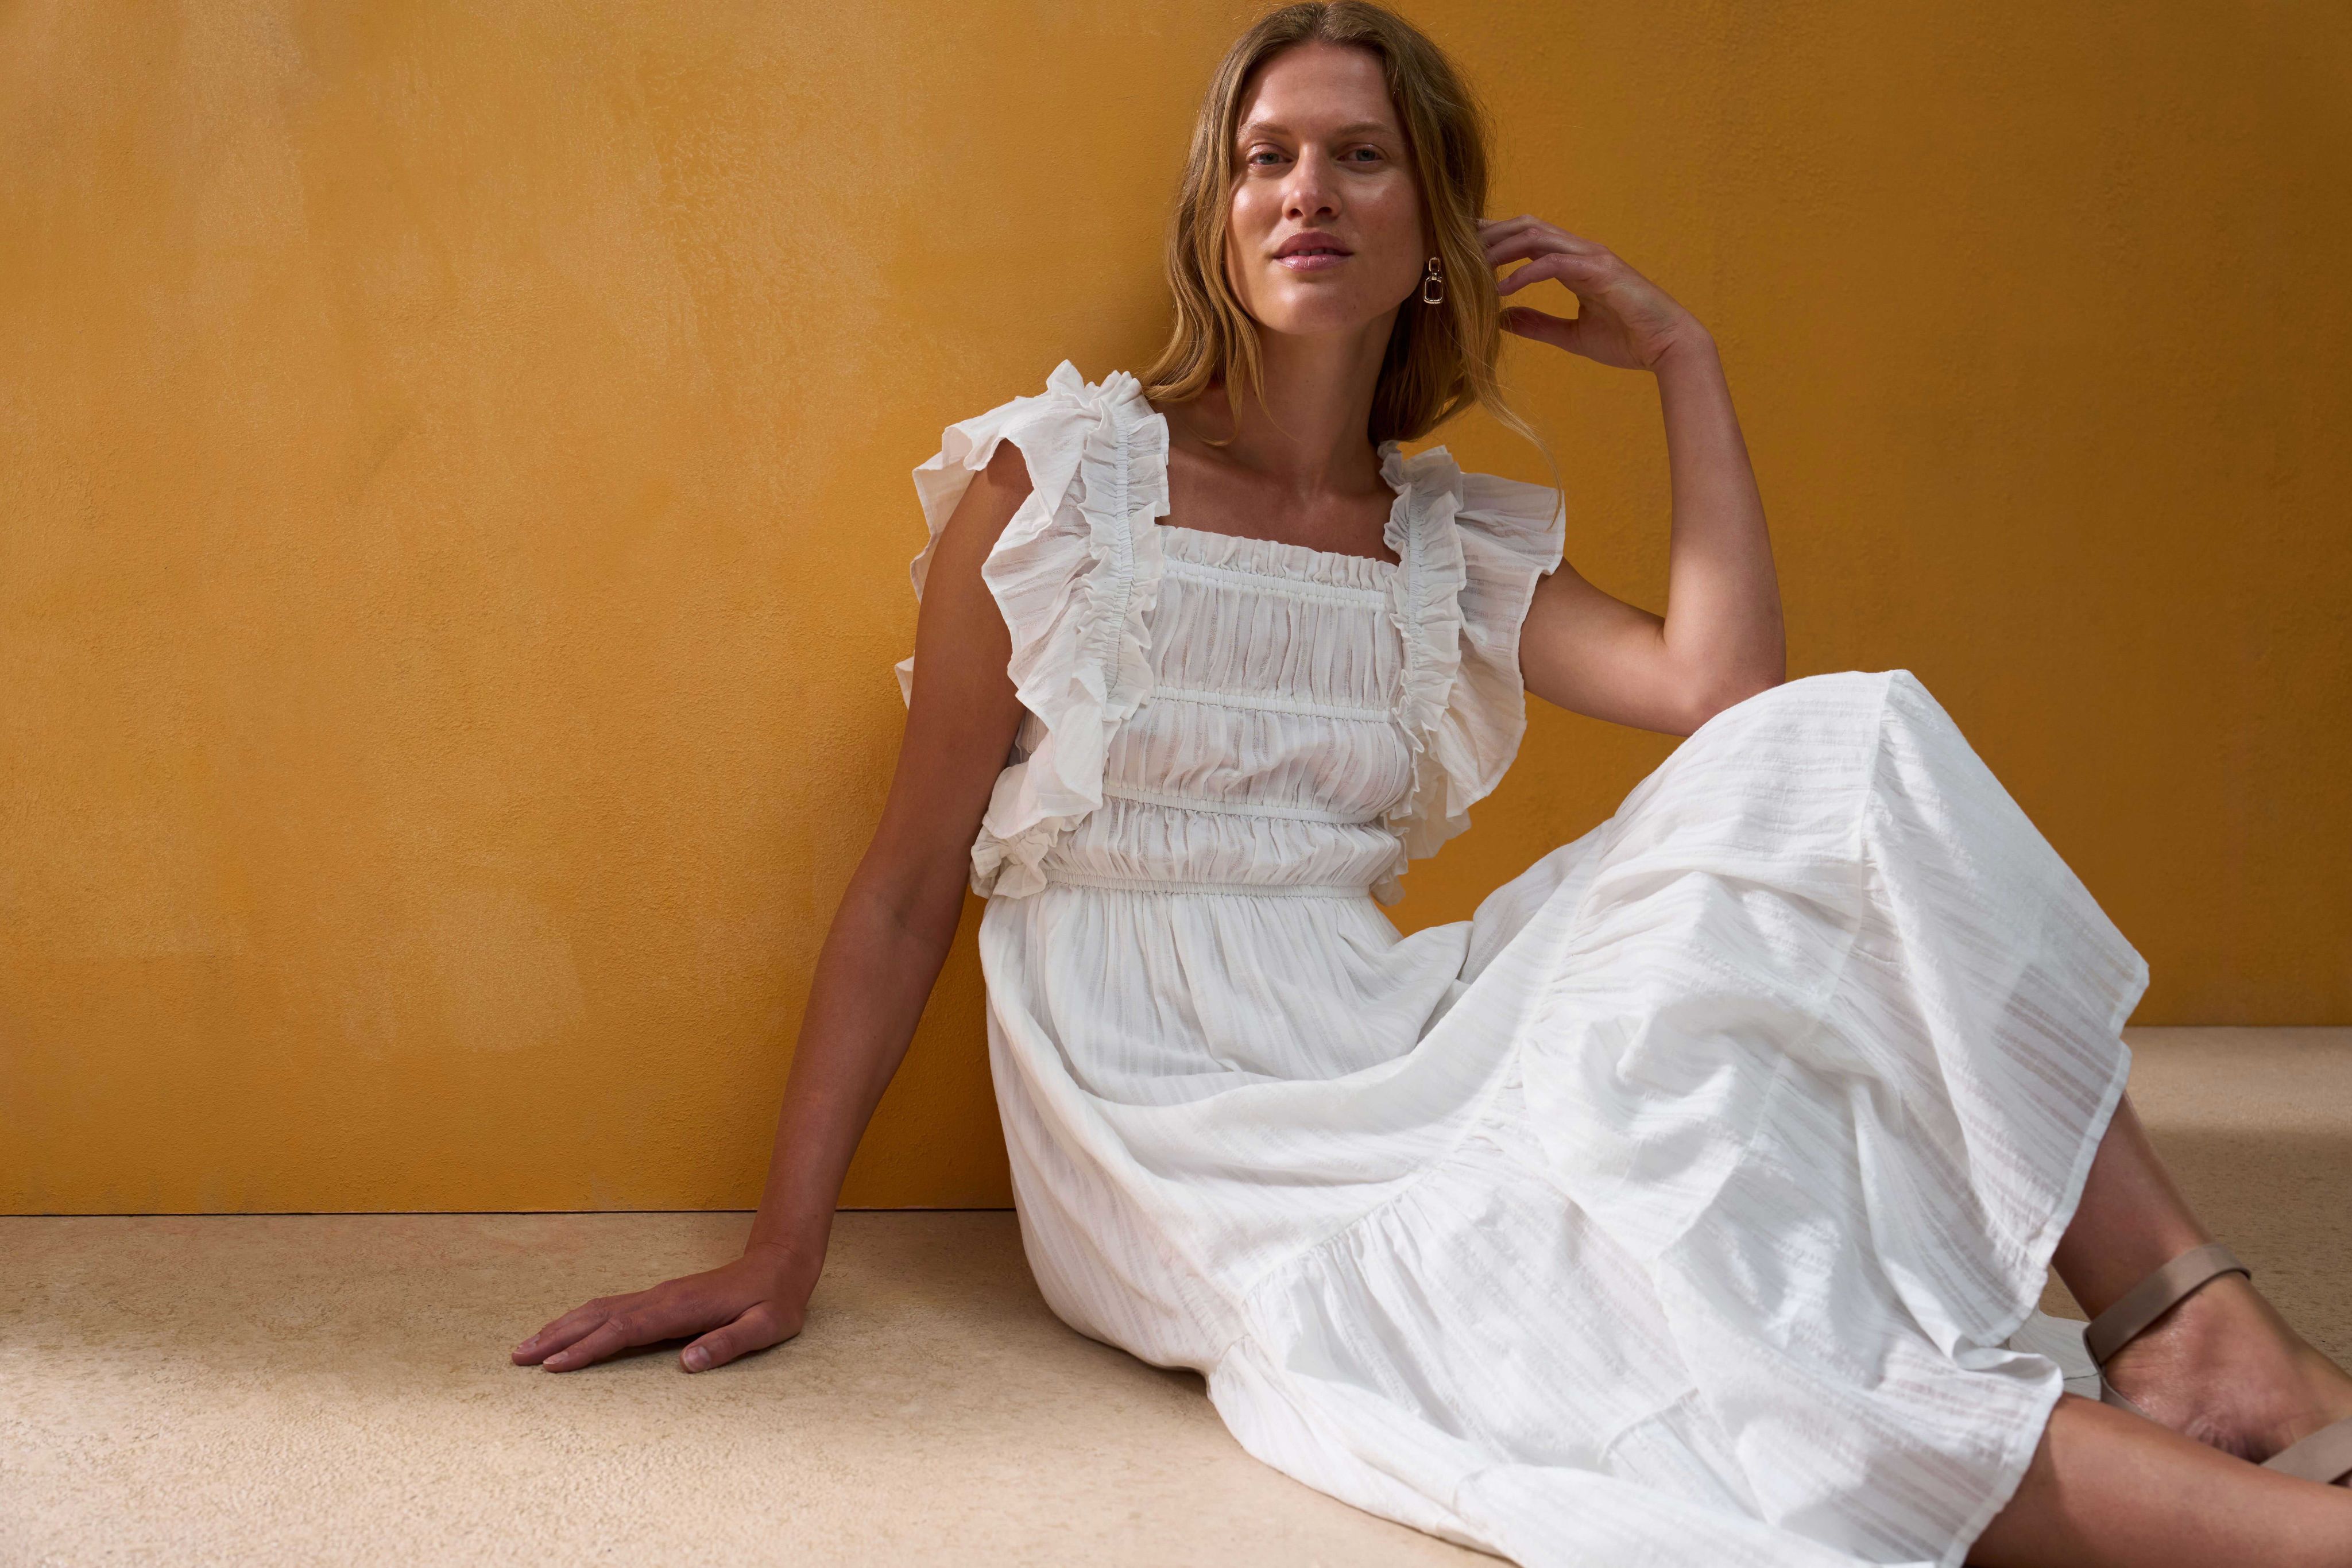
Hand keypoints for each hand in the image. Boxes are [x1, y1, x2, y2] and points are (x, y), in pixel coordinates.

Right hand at [510, 1242, 817, 1373]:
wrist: (781, 1264)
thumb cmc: (775, 1301)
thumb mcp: (767, 1327)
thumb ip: (730, 1344)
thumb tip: (689, 1363)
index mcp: (682, 1309)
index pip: (625, 1331)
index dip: (588, 1349)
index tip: (554, 1366)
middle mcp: (662, 1298)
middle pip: (599, 1316)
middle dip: (557, 1337)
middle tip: (518, 1356)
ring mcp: (658, 1295)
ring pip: (600, 1309)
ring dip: (562, 1326)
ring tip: (528, 1345)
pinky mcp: (659, 1297)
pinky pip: (612, 1308)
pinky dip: (581, 1320)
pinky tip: (567, 1331)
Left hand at [1480, 215, 1707, 371]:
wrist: (1669, 348)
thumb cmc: (1628, 340)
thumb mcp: (1570, 335)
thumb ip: (1537, 324)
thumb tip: (1500, 321)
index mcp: (1574, 262)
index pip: (1526, 239)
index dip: (1494, 239)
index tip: (1460, 249)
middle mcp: (1581, 251)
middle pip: (1525, 227)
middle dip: (1488, 235)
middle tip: (1452, 249)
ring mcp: (1592, 257)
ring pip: (1535, 237)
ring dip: (1499, 250)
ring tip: (1469, 269)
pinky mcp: (1600, 271)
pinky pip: (1553, 263)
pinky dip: (1524, 273)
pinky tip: (1501, 290)